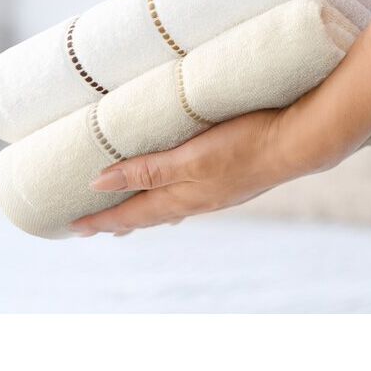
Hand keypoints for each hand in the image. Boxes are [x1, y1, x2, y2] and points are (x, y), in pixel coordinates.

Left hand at [69, 109, 297, 235]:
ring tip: (129, 220)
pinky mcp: (231, 182)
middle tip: (92, 228)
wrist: (298, 143)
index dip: (100, 220)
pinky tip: (179, 198)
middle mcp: (196, 201)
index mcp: (182, 197)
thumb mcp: (189, 157)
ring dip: (144, 212)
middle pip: (147, 215)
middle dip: (118, 221)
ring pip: (169, 208)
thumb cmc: (244, 144)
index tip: (72, 227)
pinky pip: (189, 199)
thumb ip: (147, 170)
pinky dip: (171, 202)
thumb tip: (99, 183)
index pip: (131, 213)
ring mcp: (216, 194)